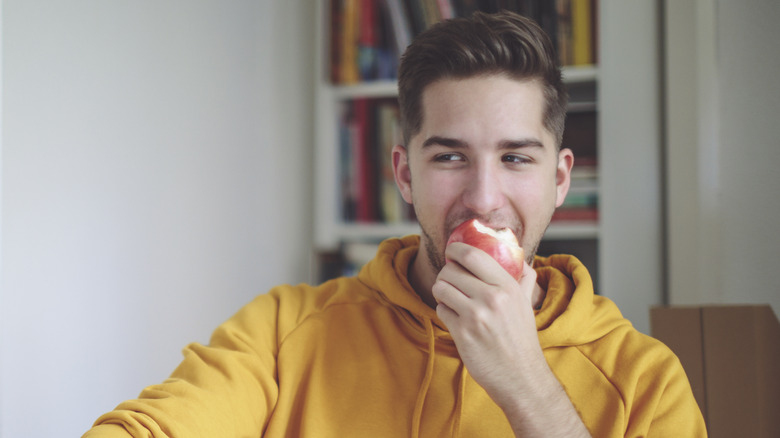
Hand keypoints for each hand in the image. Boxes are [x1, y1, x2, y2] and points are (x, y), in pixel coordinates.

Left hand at [433, 242, 590, 436]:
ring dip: (441, 291)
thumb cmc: (521, 338)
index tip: (451, 251)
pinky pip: (440, 310)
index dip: (455, 249)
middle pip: (450, 271)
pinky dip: (443, 311)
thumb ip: (524, 279)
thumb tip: (521, 260)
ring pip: (441, 288)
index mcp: (508, 286)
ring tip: (450, 298)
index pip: (473, 255)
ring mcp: (475, 316)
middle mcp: (491, 298)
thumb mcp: (527, 304)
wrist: (520, 376)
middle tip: (449, 279)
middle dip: (445, 273)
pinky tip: (454, 316)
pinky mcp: (462, 333)